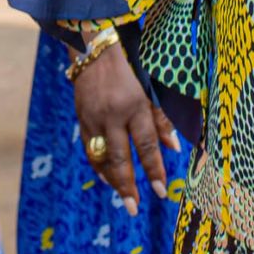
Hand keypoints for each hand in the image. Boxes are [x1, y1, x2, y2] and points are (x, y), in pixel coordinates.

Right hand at [72, 39, 178, 216]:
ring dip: (112, 179)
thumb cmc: (132, 63)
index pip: (146, 146)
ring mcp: (93, 117)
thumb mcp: (152, 86)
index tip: (160, 192)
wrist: (95, 45)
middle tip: (134, 208)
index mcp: (134, 105)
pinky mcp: (81, 116)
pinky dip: (98, 164)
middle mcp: (112, 114)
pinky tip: (106, 176)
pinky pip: (88, 147)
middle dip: (128, 186)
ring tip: (123, 198)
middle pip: (120, 158)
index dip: (154, 170)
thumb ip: (162, 117)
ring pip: (101, 156)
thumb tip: (173, 148)